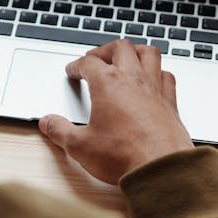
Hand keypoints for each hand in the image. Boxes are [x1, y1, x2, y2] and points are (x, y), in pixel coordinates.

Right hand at [38, 40, 192, 184]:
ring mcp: (154, 88)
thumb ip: (60, 131)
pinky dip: (158, 72)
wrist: (161, 169)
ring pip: (148, 53)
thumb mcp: (80, 146)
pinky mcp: (170, 102)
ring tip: (126, 56)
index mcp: (108, 83)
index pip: (88, 63)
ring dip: (134, 51)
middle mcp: (133, 79)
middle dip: (104, 49)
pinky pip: (166, 75)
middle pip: (119, 47)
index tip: (73, 71)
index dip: (77, 66)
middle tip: (96, 58)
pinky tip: (153, 79)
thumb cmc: (124, 155)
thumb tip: (48, 122)